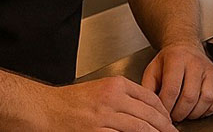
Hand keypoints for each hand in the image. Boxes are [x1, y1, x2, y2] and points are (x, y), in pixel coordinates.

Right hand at [43, 75, 176, 131]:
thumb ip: (123, 97)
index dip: (164, 112)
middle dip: (165, 127)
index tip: (168, 121)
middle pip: (149, 114)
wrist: (44, 109)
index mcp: (115, 85)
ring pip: (141, 128)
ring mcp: (104, 117)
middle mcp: (112, 98)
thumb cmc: (69, 102)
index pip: (150, 98)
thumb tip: (147, 111)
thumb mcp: (100, 90)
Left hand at [140, 43, 212, 120]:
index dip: (166, 106)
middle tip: (173, 117)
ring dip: (193, 114)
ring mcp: (211, 70)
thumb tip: (149, 107)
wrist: (185, 47)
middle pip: (190, 97)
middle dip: (179, 113)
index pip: (172, 89)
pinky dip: (207, 111)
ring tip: (184, 113)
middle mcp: (196, 63)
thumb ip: (148, 88)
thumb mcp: (152, 70)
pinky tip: (197, 109)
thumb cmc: (169, 61)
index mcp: (177, 58)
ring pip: (206, 100)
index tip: (162, 113)